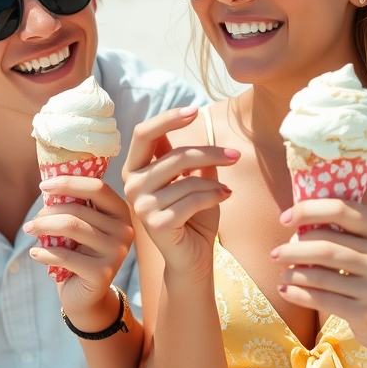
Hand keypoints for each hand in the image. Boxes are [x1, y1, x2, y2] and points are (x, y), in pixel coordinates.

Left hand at [25, 175, 132, 323]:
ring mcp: (117, 252)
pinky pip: (65, 255)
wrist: (87, 296)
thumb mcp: (80, 225)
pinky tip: (35, 253)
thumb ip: (74, 205)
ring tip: (30, 231)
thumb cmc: (79, 253)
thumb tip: (49, 182)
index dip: (69, 182)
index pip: (97, 187)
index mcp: (121, 212)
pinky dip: (44, 252)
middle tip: (32, 221)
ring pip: (71, 227)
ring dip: (43, 227)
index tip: (44, 186)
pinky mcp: (103, 273)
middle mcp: (125, 230)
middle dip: (47, 212)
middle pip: (78, 209)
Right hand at [122, 106, 237, 280]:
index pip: (143, 133)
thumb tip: (195, 123)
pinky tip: (225, 198)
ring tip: (226, 191)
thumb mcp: (193, 179)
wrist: (192, 258)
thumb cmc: (193, 216)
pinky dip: (214, 196)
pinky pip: (193, 199)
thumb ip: (190, 157)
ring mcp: (141, 205)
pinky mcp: (156, 223)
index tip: (194, 109)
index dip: (167, 118)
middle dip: (210, 152)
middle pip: (175, 154)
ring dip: (214, 183)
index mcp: (135, 169)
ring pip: (187, 178)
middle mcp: (131, 185)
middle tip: (235, 155)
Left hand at [272, 198, 366, 352]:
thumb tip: (293, 221)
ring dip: (292, 273)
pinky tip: (286, 291)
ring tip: (282, 274)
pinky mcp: (366, 312)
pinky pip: (321, 299)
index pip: (341, 209)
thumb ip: (344, 231)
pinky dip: (297, 294)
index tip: (284, 219)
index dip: (307, 210)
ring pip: (320, 274)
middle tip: (275, 253)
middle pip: (325, 245)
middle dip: (293, 249)